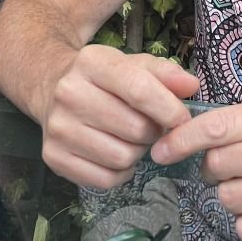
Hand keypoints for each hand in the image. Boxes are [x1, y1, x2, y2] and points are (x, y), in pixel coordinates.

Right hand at [39, 44, 198, 188]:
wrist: (51, 87)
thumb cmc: (102, 78)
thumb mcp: (131, 64)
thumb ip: (165, 72)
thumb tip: (191, 85)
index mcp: (91, 62)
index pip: (139, 90)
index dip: (170, 110)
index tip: (182, 120)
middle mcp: (68, 93)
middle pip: (135, 129)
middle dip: (153, 132)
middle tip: (149, 126)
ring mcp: (58, 127)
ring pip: (122, 157)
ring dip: (136, 153)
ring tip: (130, 138)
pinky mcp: (53, 156)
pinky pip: (106, 179)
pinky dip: (120, 172)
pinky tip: (114, 152)